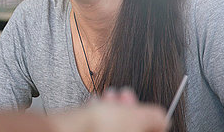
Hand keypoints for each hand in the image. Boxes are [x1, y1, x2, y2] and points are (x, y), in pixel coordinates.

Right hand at [49, 89, 166, 131]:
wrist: (62, 130)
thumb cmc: (97, 128)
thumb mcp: (136, 117)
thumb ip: (156, 116)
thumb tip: (162, 117)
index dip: (150, 120)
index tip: (146, 109)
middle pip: (131, 130)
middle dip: (130, 109)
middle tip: (126, 96)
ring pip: (114, 128)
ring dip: (114, 108)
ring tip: (109, 96)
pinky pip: (98, 127)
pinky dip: (99, 115)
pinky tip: (95, 104)